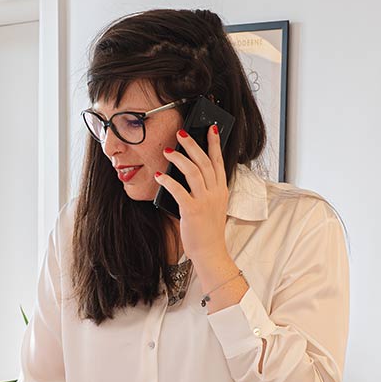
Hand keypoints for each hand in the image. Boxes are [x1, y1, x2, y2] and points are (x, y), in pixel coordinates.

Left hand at [154, 124, 229, 264]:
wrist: (210, 252)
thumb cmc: (208, 231)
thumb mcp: (213, 207)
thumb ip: (206, 191)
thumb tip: (188, 176)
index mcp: (221, 191)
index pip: (219, 162)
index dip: (215, 144)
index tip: (211, 128)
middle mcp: (215, 193)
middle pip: (205, 162)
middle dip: (193, 145)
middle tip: (181, 133)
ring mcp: (205, 201)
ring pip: (194, 171)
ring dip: (180, 158)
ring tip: (168, 151)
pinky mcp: (192, 211)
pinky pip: (178, 191)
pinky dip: (168, 181)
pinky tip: (159, 175)